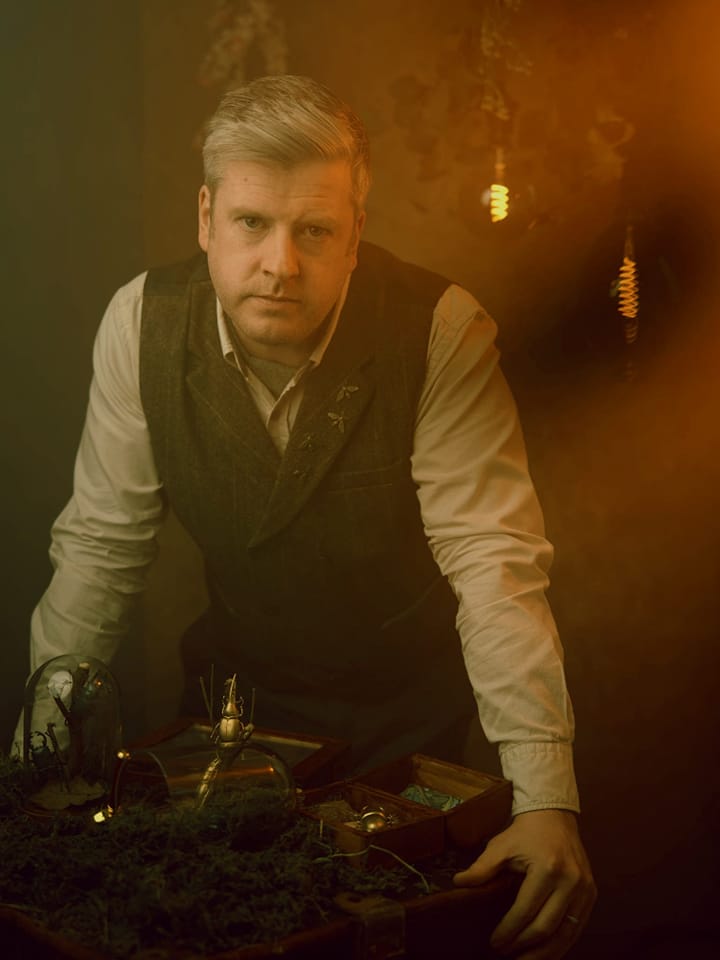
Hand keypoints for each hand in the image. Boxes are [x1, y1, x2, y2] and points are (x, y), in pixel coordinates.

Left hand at [453, 809, 595, 958]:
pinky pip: (577, 927)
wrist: (554, 816)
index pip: (525, 911)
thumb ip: (481, 868)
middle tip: (505, 953)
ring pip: (565, 934)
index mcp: (547, 868)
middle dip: (523, 946)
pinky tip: (544, 952)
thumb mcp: (501, 845)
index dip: (508, 931)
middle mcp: (570, 881)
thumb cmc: (525, 832)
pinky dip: (561, 945)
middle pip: (546, 928)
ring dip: (544, 954)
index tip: (494, 943)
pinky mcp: (591, 893)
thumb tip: (458, 883)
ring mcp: (584, 889)